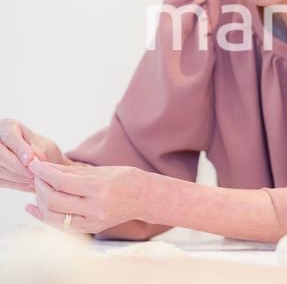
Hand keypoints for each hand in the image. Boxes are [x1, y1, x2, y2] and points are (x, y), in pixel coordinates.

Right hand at [0, 119, 67, 191]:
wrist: (41, 163)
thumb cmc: (42, 150)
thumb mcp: (45, 146)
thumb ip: (38, 150)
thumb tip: (33, 158)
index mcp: (8, 126)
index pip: (9, 136)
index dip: (19, 149)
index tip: (29, 160)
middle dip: (17, 166)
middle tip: (34, 174)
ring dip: (16, 177)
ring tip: (34, 179)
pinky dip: (14, 183)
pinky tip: (28, 184)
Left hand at [25, 158, 148, 233]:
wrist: (146, 198)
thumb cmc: (127, 179)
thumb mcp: (102, 170)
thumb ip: (73, 171)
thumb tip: (46, 167)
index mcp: (100, 188)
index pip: (61, 181)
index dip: (43, 172)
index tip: (34, 164)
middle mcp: (95, 208)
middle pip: (54, 200)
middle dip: (39, 186)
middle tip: (36, 175)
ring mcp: (93, 221)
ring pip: (53, 216)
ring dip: (40, 201)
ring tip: (38, 189)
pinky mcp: (91, 229)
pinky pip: (61, 224)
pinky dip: (45, 216)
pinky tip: (35, 207)